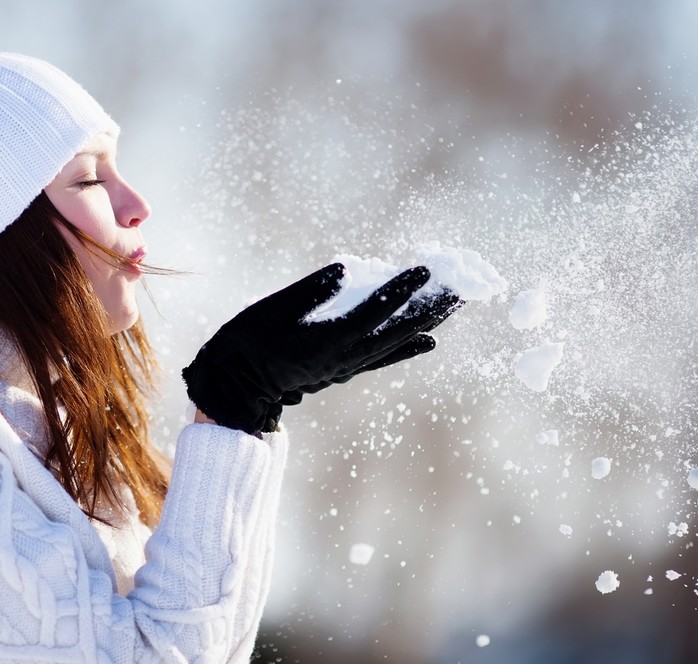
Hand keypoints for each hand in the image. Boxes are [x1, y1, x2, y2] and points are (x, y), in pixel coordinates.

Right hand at [182, 263, 461, 433]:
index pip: (373, 311)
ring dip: (427, 322)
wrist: (236, 386)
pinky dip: (408, 348)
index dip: (400, 289)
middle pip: (397, 330)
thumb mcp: (272, 309)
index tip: (424, 269)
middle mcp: (345, 357)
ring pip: (396, 343)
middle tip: (461, 285)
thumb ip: (309, 290)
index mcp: (328, 340)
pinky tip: (430, 340)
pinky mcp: (343, 369)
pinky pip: (384, 357)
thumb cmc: (248, 341)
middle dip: (430, 306)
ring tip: (455, 303)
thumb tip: (345, 268)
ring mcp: (346, 366)